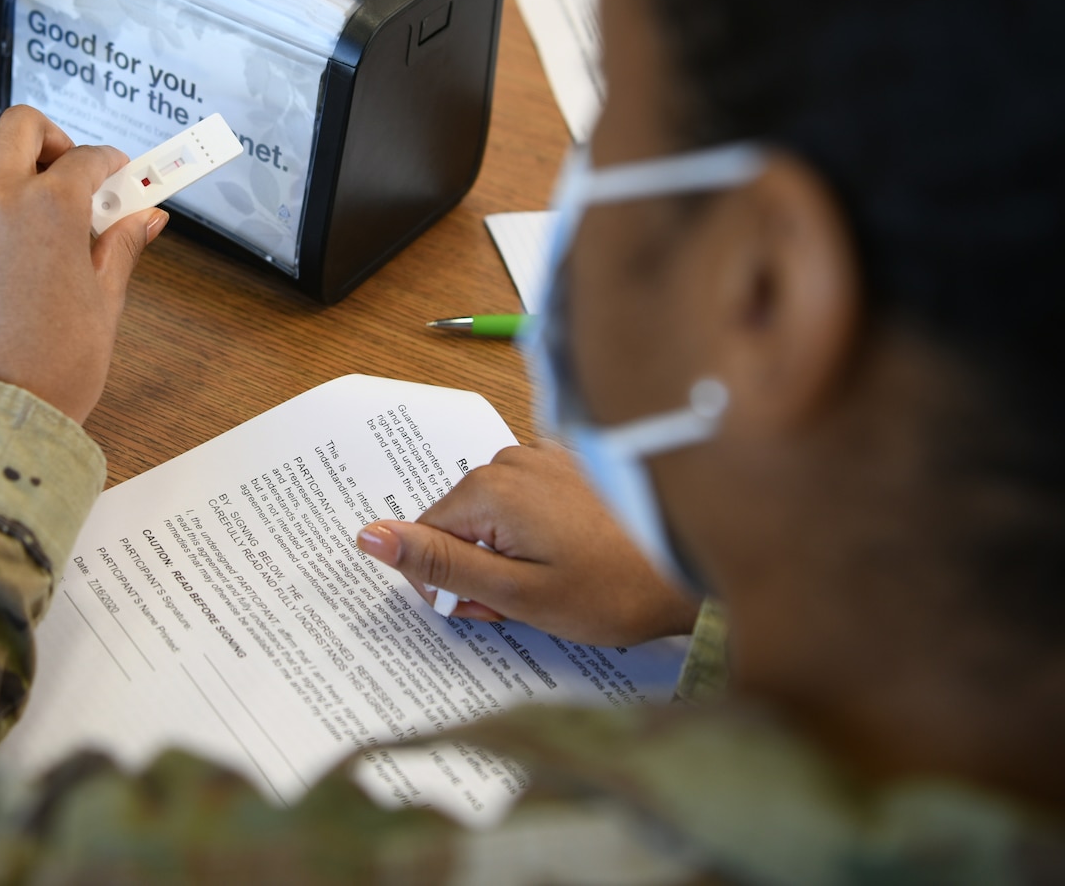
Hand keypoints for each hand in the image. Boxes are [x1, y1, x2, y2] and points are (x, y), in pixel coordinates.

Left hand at [0, 106, 164, 422]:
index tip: (122, 178)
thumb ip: (122, 244)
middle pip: (20, 126)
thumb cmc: (56, 364)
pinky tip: (15, 230)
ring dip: (15, 159)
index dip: (112, 165)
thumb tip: (146, 216)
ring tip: (43, 198)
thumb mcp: (105, 299)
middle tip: (75, 170)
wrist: (0, 410)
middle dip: (54, 138)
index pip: (86, 158)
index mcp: (47, 207)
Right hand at [355, 441, 698, 645]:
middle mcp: (512, 458)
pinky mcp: (571, 463)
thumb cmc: (614, 590)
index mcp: (490, 488)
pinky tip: (574, 556)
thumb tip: (368, 535)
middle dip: (481, 568)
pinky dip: (538, 532)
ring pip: (493, 515)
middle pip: (460, 524)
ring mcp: (545, 456)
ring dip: (509, 552)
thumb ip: (438, 563)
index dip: (451, 585)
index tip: (493, 607)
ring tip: (557, 581)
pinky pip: (527, 501)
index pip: (425, 539)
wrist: (695, 567)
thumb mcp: (515, 593)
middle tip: (530, 600)